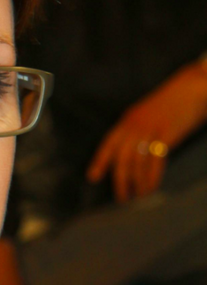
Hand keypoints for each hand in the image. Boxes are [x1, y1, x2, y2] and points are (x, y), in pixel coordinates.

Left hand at [86, 59, 206, 202]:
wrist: (193, 88)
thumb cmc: (171, 105)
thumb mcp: (146, 116)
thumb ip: (136, 133)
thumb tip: (130, 158)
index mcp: (127, 120)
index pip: (108, 143)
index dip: (100, 161)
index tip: (93, 177)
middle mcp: (135, 124)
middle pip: (122, 157)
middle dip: (120, 179)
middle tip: (121, 197)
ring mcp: (151, 128)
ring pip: (138, 161)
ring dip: (138, 181)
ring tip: (139, 195)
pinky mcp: (167, 133)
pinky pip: (155, 160)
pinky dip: (152, 176)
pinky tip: (151, 186)